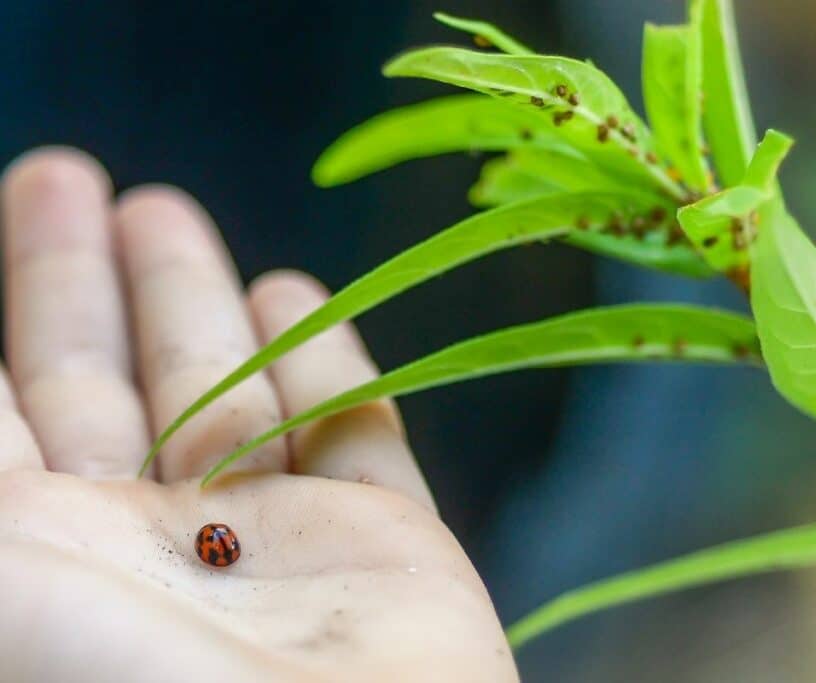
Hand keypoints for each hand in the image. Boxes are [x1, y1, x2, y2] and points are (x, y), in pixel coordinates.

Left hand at [0, 148, 516, 681]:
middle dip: (80, 280)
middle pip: (103, 384)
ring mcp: (275, 552)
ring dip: (194, 300)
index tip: (11, 214)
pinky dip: (330, 359)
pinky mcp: (386, 551)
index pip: (5, 407)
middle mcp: (151, 554)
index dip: (7, 305)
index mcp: (46, 558)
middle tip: (67, 176)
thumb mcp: (1, 566)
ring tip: (164, 208)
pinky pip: (356, 432)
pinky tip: (297, 289)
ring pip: (228, 393)